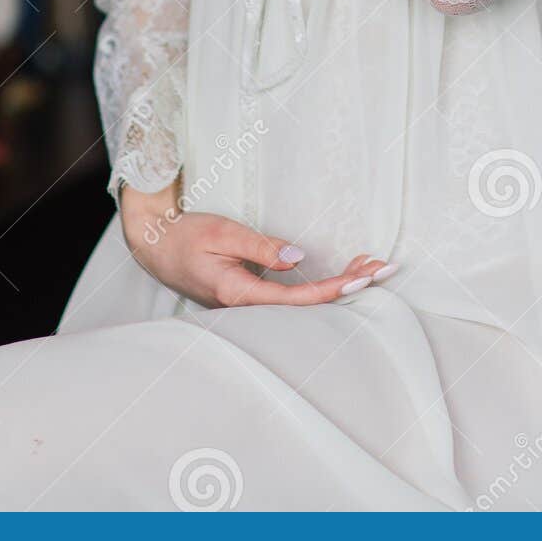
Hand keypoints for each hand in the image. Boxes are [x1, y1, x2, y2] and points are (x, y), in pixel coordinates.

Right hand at [120, 182, 396, 307]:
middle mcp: (248, 306)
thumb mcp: (222, 234)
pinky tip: (342, 274)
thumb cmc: (186, 237)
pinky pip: (294, 294)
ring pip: (304, 301)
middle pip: (308, 305)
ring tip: (372, 267)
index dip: (333, 289)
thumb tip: (299, 258)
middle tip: (385, 267)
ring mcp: (251, 303)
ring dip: (339, 283)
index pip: (297, 299)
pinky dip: (321, 282)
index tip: (363, 278)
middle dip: (348, 286)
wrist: (156, 246)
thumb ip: (260, 247)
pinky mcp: (253, 294)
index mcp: (239, 294)